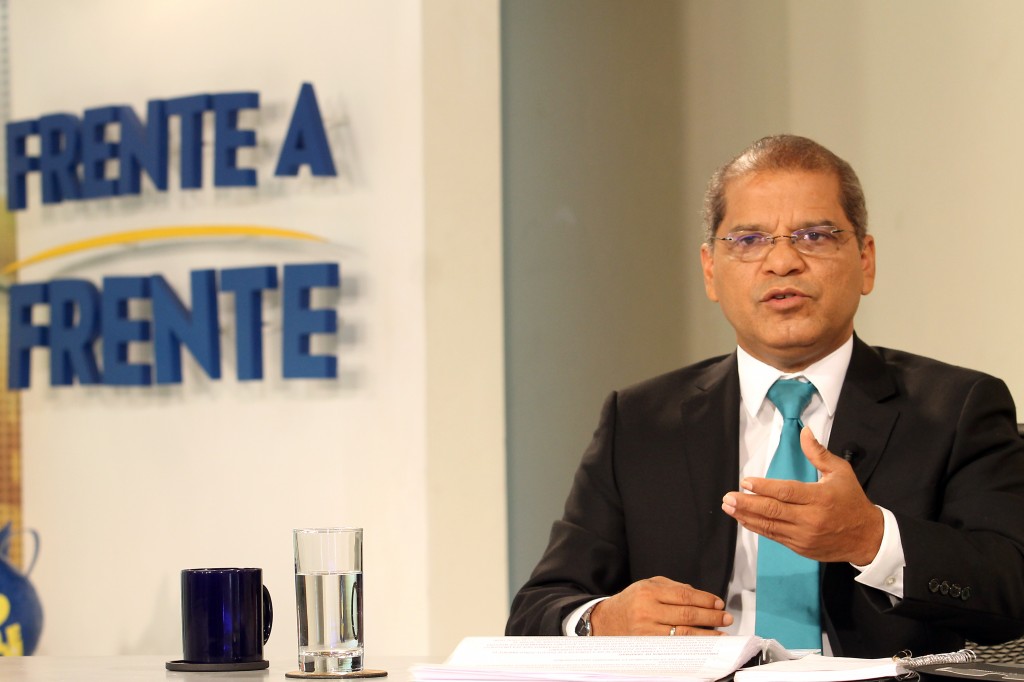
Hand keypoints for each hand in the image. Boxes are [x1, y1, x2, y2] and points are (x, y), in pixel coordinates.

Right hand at [589, 576, 732, 635]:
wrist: (606, 621)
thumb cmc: (631, 601)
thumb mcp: (648, 585)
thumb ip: (673, 587)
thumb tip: (699, 595)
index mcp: (649, 590)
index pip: (684, 595)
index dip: (705, 599)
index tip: (718, 603)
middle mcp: (647, 609)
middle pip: (687, 613)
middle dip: (711, 616)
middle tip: (726, 617)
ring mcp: (646, 629)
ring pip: (683, 632)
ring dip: (706, 633)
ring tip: (721, 632)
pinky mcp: (647, 644)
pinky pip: (675, 644)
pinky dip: (692, 644)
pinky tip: (704, 643)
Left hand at [720, 427, 883, 564]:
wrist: (868, 538)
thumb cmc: (852, 501)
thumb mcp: (841, 472)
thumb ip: (819, 453)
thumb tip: (805, 431)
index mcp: (820, 498)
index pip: (786, 492)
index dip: (764, 487)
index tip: (746, 482)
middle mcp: (811, 518)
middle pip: (773, 510)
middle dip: (747, 503)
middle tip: (728, 497)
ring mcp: (804, 536)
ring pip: (770, 526)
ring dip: (747, 516)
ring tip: (729, 508)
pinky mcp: (801, 548)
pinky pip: (775, 537)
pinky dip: (758, 528)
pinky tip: (745, 520)